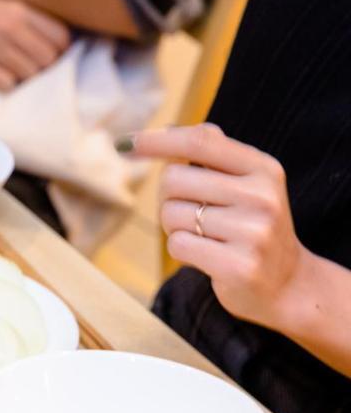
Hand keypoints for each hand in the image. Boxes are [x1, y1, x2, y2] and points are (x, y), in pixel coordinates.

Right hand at [0, 0, 70, 89]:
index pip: (61, 38)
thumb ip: (34, 22)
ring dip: (24, 74)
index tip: (51, 49)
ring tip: (13, 64)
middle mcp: (7, 29)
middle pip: (47, 60)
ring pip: (28, 75)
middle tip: (31, 60)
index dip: (60, 48)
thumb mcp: (8, 4)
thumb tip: (61, 51)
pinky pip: (6, 85)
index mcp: (20, 11)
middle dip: (43, 64)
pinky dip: (6, 82)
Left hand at [129, 123, 312, 329]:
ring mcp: (254, 232)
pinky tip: (208, 258)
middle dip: (168, 199)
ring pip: (171, 215)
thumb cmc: (251, 227)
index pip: (200, 142)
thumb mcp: (245, 184)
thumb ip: (212, 154)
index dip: (156, 140)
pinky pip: (177, 246)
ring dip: (175, 228)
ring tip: (206, 239)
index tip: (124, 143)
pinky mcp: (239, 266)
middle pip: (173, 179)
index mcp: (263, 169)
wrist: (288, 284)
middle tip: (194, 216)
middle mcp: (262, 196)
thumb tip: (167, 128)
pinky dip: (181, 251)